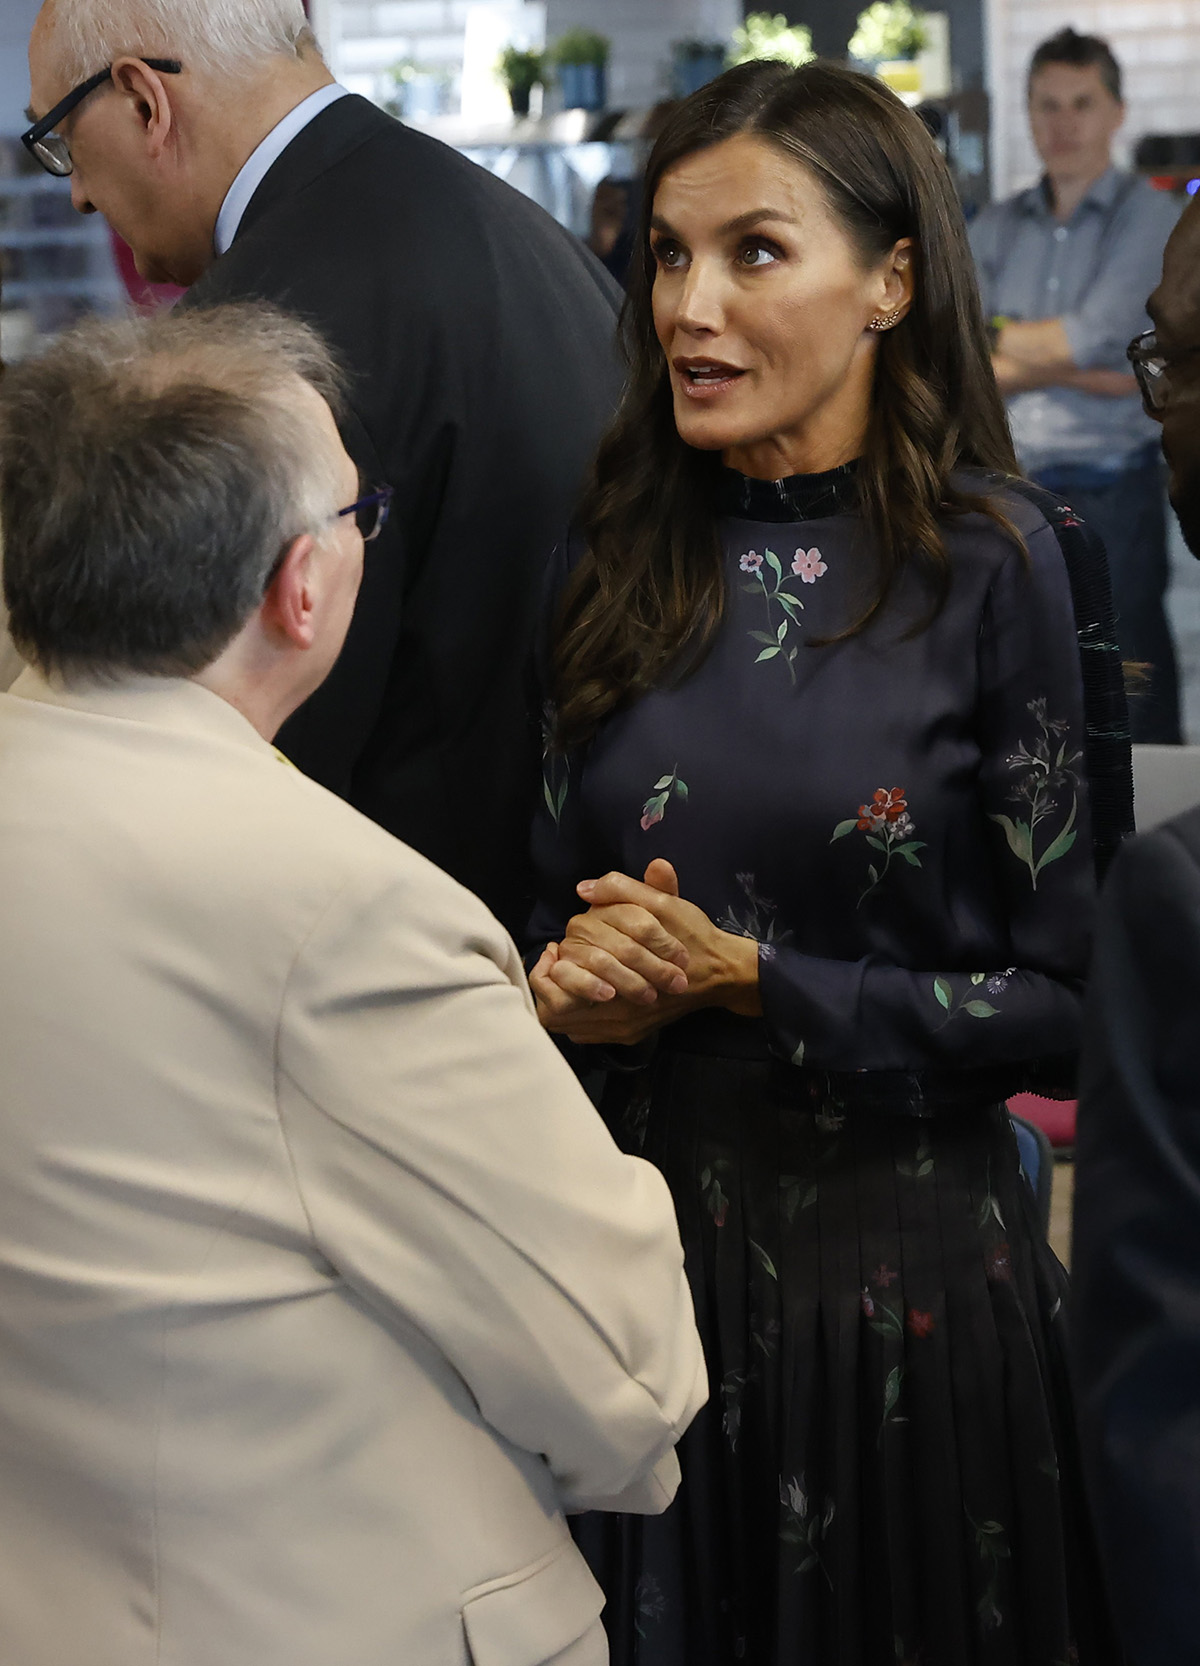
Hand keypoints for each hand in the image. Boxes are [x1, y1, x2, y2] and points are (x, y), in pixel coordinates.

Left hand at [532, 861, 760, 1045]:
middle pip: (556, 1014)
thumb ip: (623, 889)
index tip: (554, 950)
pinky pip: (586, 1034)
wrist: (722, 973)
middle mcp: (618, 1011)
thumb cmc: (693, 936)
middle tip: (555, 964)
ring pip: (569, 1027)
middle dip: (549, 988)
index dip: (547, 970)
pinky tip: (585, 993)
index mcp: (620, 978)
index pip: (560, 985)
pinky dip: (577, 1015)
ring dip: (561, 1002)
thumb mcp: (663, 903)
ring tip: (567, 977)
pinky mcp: (630, 1034)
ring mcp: (623, 1027)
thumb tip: (584, 889)